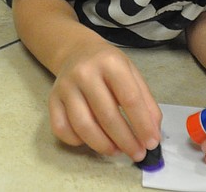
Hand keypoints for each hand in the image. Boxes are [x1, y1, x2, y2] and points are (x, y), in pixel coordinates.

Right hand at [48, 41, 161, 162]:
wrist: (77, 51)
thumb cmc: (108, 65)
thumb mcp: (132, 73)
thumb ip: (145, 101)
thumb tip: (153, 133)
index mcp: (110, 63)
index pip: (129, 99)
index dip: (142, 125)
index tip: (151, 143)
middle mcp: (85, 73)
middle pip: (107, 116)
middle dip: (125, 141)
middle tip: (137, 154)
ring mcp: (65, 87)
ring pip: (83, 126)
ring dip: (103, 145)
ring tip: (117, 151)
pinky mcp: (52, 99)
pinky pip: (62, 129)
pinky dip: (78, 141)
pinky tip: (92, 141)